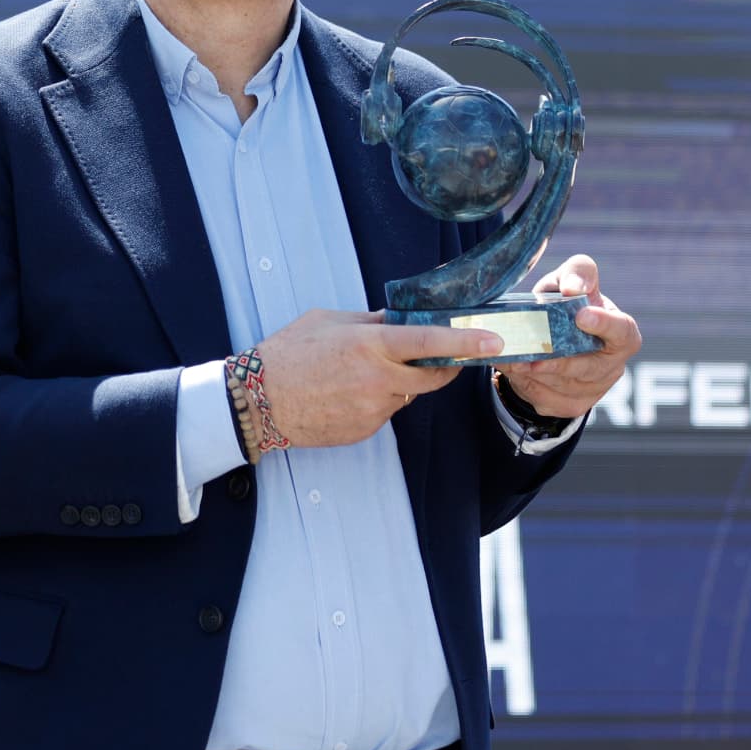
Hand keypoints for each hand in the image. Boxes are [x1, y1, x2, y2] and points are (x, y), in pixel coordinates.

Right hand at [257, 309, 502, 448]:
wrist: (257, 401)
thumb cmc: (286, 354)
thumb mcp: (327, 321)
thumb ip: (369, 321)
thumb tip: (400, 320)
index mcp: (370, 344)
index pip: (432, 342)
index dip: (467, 341)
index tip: (494, 341)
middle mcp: (378, 378)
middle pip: (434, 376)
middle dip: (443, 367)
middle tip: (440, 357)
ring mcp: (374, 408)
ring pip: (407, 395)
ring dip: (398, 383)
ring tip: (358, 375)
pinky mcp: (367, 429)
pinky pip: (385, 411)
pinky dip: (376, 400)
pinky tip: (345, 394)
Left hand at [500, 253, 640, 418]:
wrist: (551, 340)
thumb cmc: (566, 305)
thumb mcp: (570, 281)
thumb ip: (577, 274)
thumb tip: (572, 288)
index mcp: (621, 334)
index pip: (622, 332)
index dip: (604, 325)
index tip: (581, 315)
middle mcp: (611, 366)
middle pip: (586, 368)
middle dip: (558, 362)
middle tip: (534, 357)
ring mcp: (591, 390)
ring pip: (559, 384)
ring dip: (532, 373)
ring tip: (510, 358)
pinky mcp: (567, 405)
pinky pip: (541, 395)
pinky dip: (520, 380)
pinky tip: (508, 366)